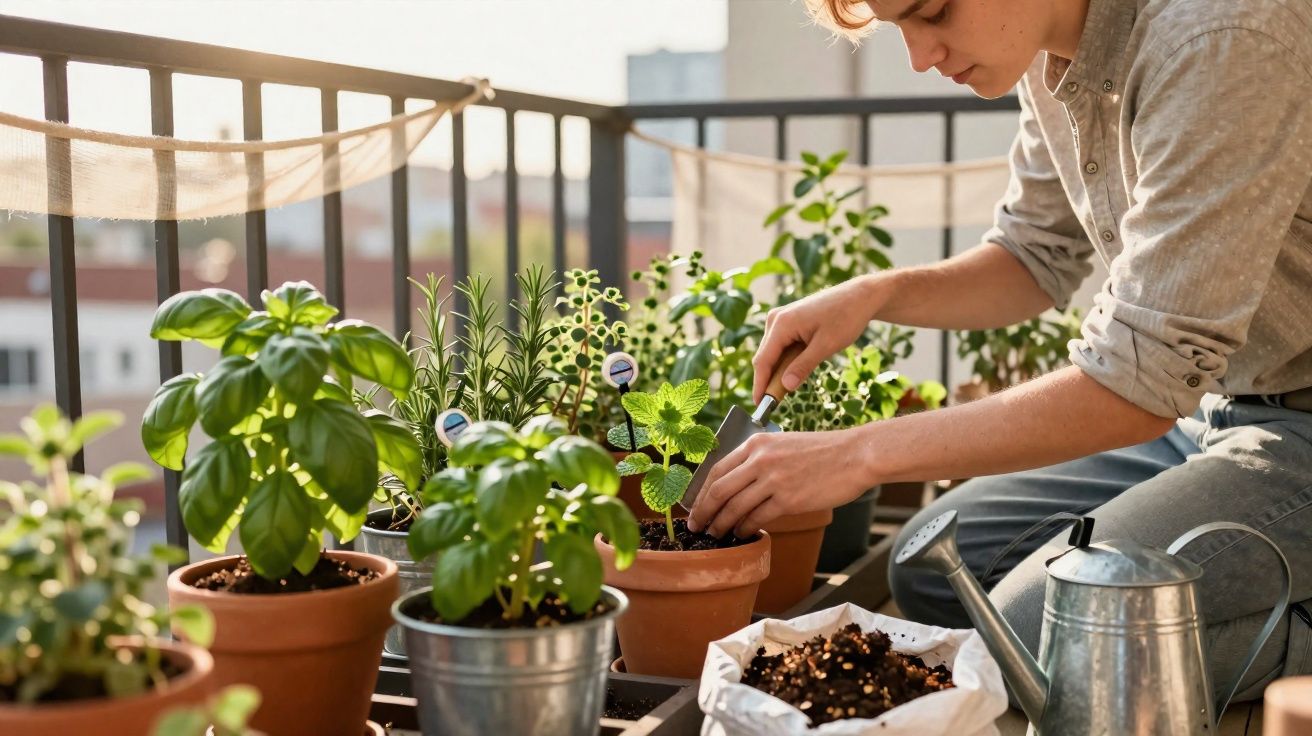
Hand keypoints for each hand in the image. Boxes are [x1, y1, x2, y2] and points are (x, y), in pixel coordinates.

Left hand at [686, 427, 875, 537]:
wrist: (855, 455)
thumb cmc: (822, 451)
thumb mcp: (783, 444)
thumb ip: (759, 459)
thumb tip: (736, 483)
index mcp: (756, 443)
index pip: (716, 470)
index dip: (701, 492)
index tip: (695, 507)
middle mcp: (760, 459)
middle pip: (719, 491)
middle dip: (703, 513)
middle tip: (697, 527)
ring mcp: (774, 479)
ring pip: (735, 507)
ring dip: (722, 525)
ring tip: (717, 534)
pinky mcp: (789, 499)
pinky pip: (758, 518)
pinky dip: (746, 529)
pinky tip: (743, 534)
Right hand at [752, 275, 886, 403]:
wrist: (859, 296)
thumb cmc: (845, 317)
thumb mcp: (826, 346)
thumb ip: (803, 366)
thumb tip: (785, 387)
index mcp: (781, 324)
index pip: (763, 360)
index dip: (760, 385)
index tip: (760, 406)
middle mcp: (776, 319)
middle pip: (764, 357)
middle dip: (768, 381)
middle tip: (777, 404)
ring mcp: (781, 319)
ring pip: (772, 353)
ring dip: (778, 371)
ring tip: (787, 390)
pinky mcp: (788, 321)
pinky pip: (780, 346)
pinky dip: (785, 361)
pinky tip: (794, 372)